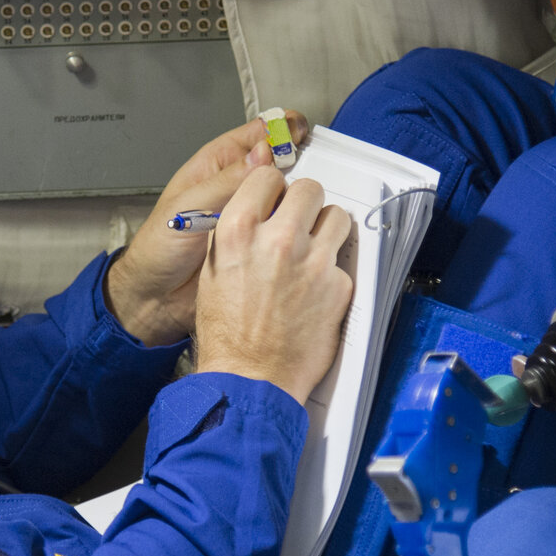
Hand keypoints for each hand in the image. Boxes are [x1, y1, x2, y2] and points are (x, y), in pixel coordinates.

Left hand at [104, 111, 307, 344]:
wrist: (155, 296)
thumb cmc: (158, 247)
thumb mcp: (188, 207)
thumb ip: (226, 182)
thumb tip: (264, 154)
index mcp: (218, 166)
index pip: (258, 134)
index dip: (282, 128)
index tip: (302, 133)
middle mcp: (237, 187)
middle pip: (280, 163)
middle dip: (301, 164)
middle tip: (315, 172)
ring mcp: (251, 216)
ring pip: (286, 197)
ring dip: (300, 199)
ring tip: (311, 203)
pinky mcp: (259, 244)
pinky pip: (284, 229)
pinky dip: (297, 228)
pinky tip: (307, 230)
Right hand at [191, 165, 352, 403]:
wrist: (251, 379)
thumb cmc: (227, 334)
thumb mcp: (212, 273)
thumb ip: (235, 235)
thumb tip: (257, 212)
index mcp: (238, 231)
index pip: (267, 176)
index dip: (273, 189)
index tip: (276, 201)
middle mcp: (277, 239)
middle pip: (308, 189)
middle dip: (305, 204)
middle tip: (300, 224)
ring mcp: (312, 261)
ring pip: (336, 216)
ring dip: (326, 230)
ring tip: (313, 252)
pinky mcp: (338, 285)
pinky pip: (342, 260)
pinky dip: (331, 271)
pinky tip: (316, 290)